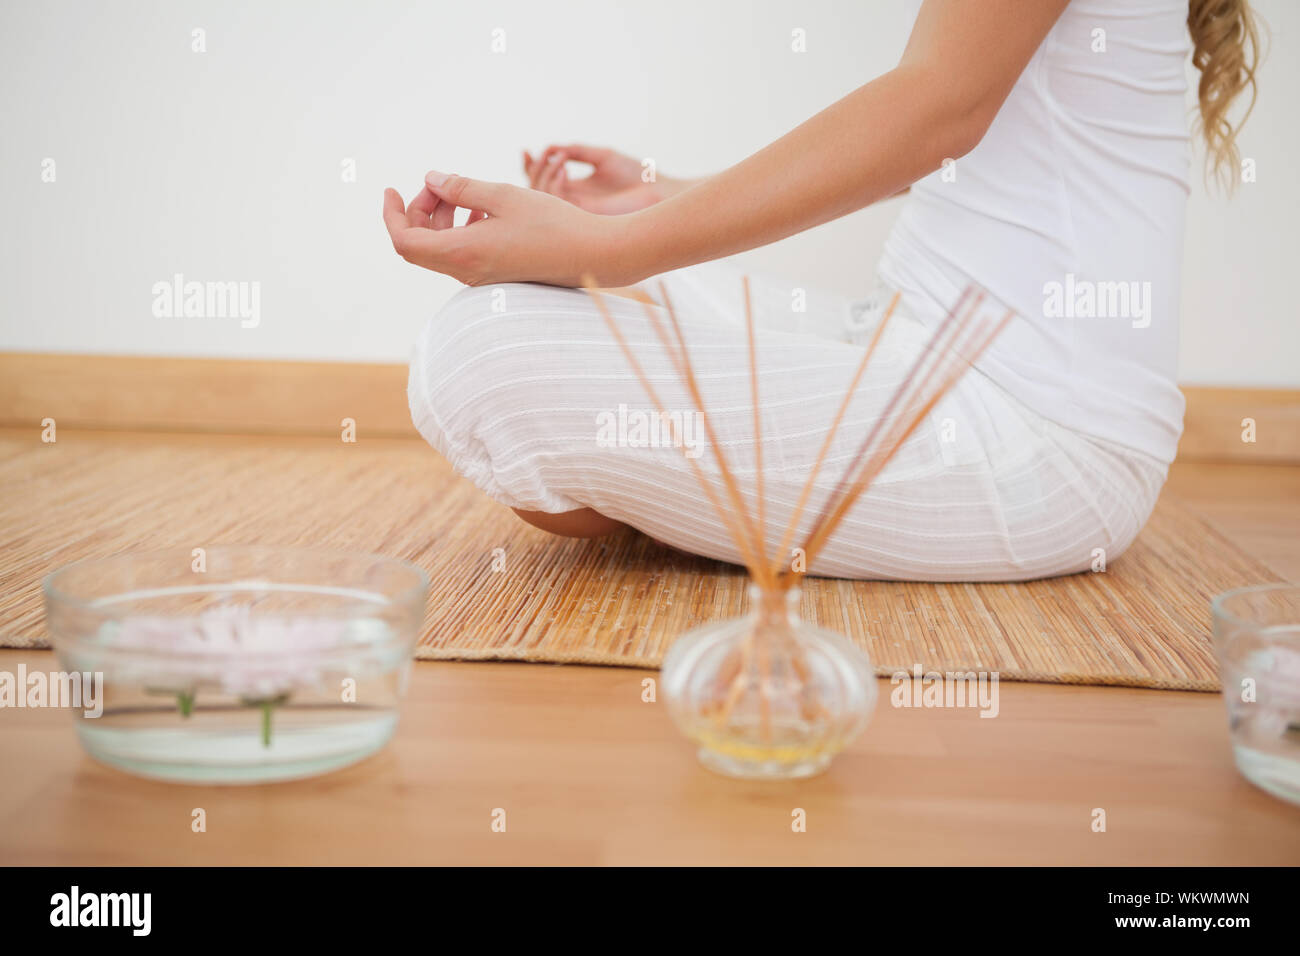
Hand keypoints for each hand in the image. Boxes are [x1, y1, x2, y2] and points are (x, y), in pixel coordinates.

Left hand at [383, 170, 634, 287]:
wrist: (594, 256)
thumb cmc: (554, 224)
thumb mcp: (504, 195)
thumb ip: (462, 187)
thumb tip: (431, 179)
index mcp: (464, 253)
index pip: (404, 241)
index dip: (391, 214)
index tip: (390, 189)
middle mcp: (467, 272)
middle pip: (419, 244)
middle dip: (419, 210)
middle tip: (441, 184)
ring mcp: (482, 277)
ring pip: (441, 248)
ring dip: (441, 217)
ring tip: (463, 193)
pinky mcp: (497, 275)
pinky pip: (463, 253)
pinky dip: (461, 228)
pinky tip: (483, 211)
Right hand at [523, 144, 682, 213]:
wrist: (658, 191)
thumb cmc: (636, 175)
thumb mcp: (601, 156)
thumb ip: (576, 151)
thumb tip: (550, 148)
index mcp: (576, 191)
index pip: (543, 182)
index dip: (530, 168)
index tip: (526, 150)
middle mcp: (573, 204)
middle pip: (536, 192)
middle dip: (533, 170)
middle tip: (546, 153)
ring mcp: (577, 212)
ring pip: (542, 200)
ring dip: (543, 174)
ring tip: (561, 158)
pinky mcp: (583, 216)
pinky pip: (556, 205)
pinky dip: (553, 185)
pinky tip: (564, 170)